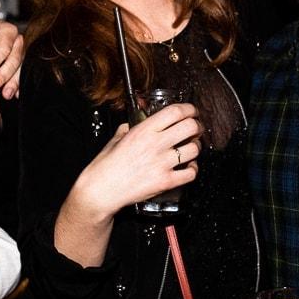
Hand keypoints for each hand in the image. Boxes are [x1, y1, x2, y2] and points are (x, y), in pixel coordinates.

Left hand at [0, 10, 23, 98]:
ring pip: (21, 67)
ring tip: (5, 94)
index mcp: (6, 29)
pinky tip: (15, 94)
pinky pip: (22, 73)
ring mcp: (19, 52)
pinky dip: (19, 85)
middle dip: (4, 75)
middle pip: (15, 59)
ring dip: (14, 82)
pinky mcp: (18, 62)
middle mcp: (16, 41)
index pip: (5, 45)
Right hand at [68, 103, 201, 221]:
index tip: (191, 111)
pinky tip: (187, 167)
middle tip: (195, 129)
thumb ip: (130, 127)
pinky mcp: (165, 182)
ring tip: (190, 148)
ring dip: (195, 147)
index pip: (175, 112)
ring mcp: (162, 164)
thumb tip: (139, 121)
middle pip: (191, 127)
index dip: (189, 109)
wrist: (101, 189)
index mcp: (143, 131)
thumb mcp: (117, 138)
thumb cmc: (106, 165)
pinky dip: (193, 169)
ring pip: (194, 149)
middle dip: (197, 126)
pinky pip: (191, 173)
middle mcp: (155, 145)